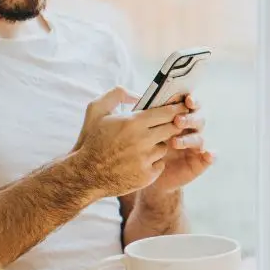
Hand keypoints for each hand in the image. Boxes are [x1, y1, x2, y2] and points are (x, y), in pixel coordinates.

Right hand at [72, 88, 188, 197]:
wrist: (85, 174)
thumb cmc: (92, 140)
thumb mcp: (96, 110)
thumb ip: (117, 94)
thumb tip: (138, 94)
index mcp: (132, 122)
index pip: (167, 112)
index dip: (177, 109)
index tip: (183, 107)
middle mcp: (142, 140)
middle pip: (172, 128)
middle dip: (173, 125)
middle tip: (172, 124)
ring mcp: (145, 159)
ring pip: (165, 146)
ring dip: (158, 145)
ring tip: (142, 146)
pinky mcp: (147, 175)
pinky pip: (160, 164)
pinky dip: (153, 162)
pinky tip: (139, 161)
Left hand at [143, 94, 214, 194]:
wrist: (141, 174)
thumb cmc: (139, 148)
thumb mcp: (138, 130)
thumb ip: (142, 114)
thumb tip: (136, 97)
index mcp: (178, 118)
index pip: (188, 106)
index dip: (190, 101)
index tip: (185, 99)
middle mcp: (189, 131)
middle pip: (198, 119)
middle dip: (189, 118)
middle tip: (177, 121)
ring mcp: (194, 147)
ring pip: (200, 138)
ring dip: (190, 138)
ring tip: (175, 143)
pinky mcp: (198, 163)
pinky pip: (208, 159)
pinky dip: (210, 156)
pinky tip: (208, 154)